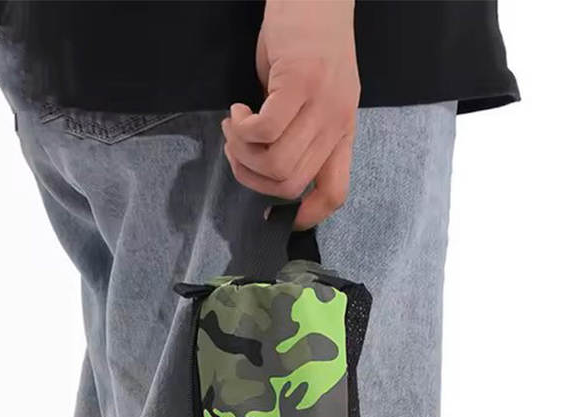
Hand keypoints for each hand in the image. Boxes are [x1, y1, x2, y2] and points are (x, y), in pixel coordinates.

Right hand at [222, 0, 359, 229]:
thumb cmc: (306, 41)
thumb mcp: (312, 97)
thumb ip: (297, 133)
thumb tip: (266, 169)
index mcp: (342, 132)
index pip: (334, 192)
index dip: (305, 216)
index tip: (274, 216)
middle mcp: (336, 123)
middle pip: (291, 185)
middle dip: (251, 178)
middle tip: (236, 150)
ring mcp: (321, 104)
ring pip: (275, 163)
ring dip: (242, 153)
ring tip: (234, 128)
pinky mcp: (300, 83)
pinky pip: (264, 130)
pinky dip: (241, 129)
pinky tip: (237, 110)